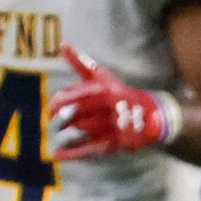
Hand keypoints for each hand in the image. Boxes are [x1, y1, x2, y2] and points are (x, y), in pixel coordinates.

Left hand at [48, 44, 175, 160]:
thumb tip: (63, 45)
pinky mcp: (115, 142)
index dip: (59, 104)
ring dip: (66, 137)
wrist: (149, 116)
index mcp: (104, 90)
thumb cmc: (118, 93)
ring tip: (58, 138)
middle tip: (53, 124)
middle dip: (62, 120)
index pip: (75, 96)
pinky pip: (89, 149)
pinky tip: (57, 155)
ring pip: (82, 133)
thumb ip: (81, 63)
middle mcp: (109, 107)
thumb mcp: (102, 77)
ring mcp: (113, 126)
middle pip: (77, 115)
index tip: (51, 110)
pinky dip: (72, 154)